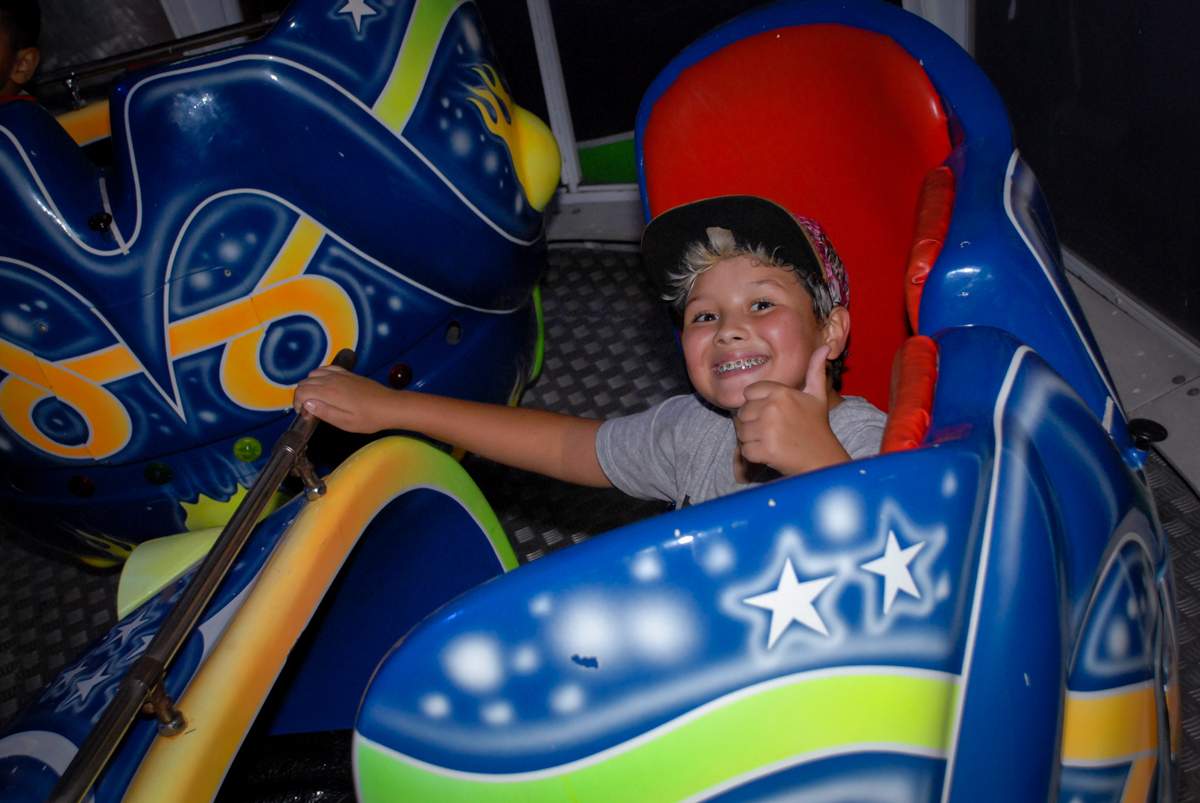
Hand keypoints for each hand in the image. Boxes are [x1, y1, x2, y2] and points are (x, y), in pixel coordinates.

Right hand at [293, 365, 400, 432]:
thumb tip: (306, 404)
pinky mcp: (347, 373)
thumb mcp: (345, 423)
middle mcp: (332, 380)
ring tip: (317, 400)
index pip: (301, 392)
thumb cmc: (368, 419)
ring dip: (309, 385)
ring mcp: (340, 374)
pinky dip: (319, 376)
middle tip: (311, 411)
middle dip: (302, 396)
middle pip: (304, 382)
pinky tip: (325, 386)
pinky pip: (326, 368)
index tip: (306, 416)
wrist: (390, 406)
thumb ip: (324, 412)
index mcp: (329, 393)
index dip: (298, 404)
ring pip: (313, 374)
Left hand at [733, 345, 849, 475]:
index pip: (749, 393)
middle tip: (774, 431)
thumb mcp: (817, 396)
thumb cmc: (817, 426)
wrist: (822, 459)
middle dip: (754, 423)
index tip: (773, 414)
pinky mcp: (765, 449)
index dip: (758, 405)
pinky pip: (746, 450)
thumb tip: (825, 346)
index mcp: (781, 392)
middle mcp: (773, 407)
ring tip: (773, 441)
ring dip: (753, 440)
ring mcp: (768, 429)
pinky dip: (755, 455)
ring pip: (742, 432)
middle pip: (743, 413)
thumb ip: (815, 370)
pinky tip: (771, 453)